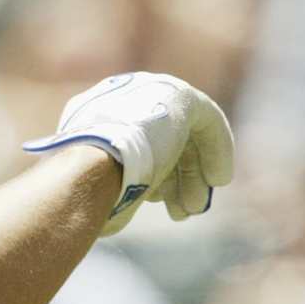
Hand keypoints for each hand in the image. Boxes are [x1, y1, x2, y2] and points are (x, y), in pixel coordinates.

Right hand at [23, 72, 234, 234]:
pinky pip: (205, 120)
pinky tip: (218, 179)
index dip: (149, 174)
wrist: (90, 167)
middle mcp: (117, 96)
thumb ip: (109, 184)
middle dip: (174, 178)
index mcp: (90, 113)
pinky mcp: (176, 95)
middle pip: (159, 137)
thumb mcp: (93, 187)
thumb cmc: (86, 190)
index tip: (159, 200)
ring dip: (192, 173)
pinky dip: (216, 150)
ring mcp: (147, 90)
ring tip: (194, 207)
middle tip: (184, 209)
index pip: (131, 140)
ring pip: (182, 134)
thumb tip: (113, 213)